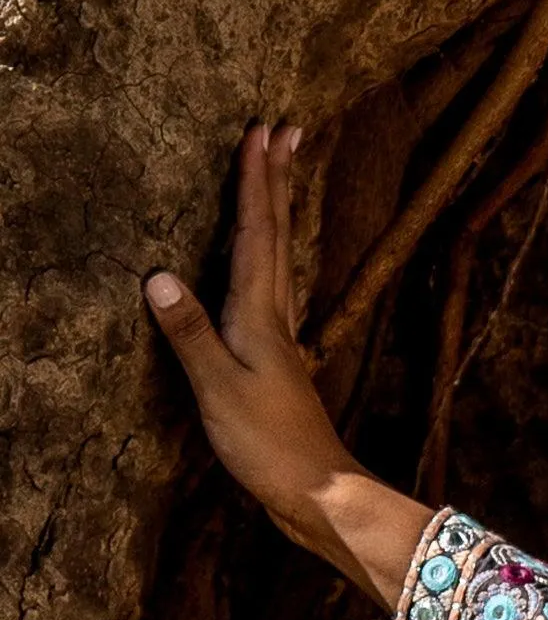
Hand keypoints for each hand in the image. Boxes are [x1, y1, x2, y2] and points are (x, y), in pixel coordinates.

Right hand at [145, 127, 429, 608]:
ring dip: (276, 209)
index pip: (256, 233)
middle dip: (276, 179)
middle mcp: (276, 315)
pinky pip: (271, 286)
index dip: (256, 182)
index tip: (262, 131)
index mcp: (260, 314)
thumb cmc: (267, 444)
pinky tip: (263, 262)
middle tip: (287, 128)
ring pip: (278, 255)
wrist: (316, 491)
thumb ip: (189, 333)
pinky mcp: (277, 359)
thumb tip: (159, 276)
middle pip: (276, 233)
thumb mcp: (218, 388)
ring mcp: (280, 336)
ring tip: (280, 172)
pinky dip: (267, 254)